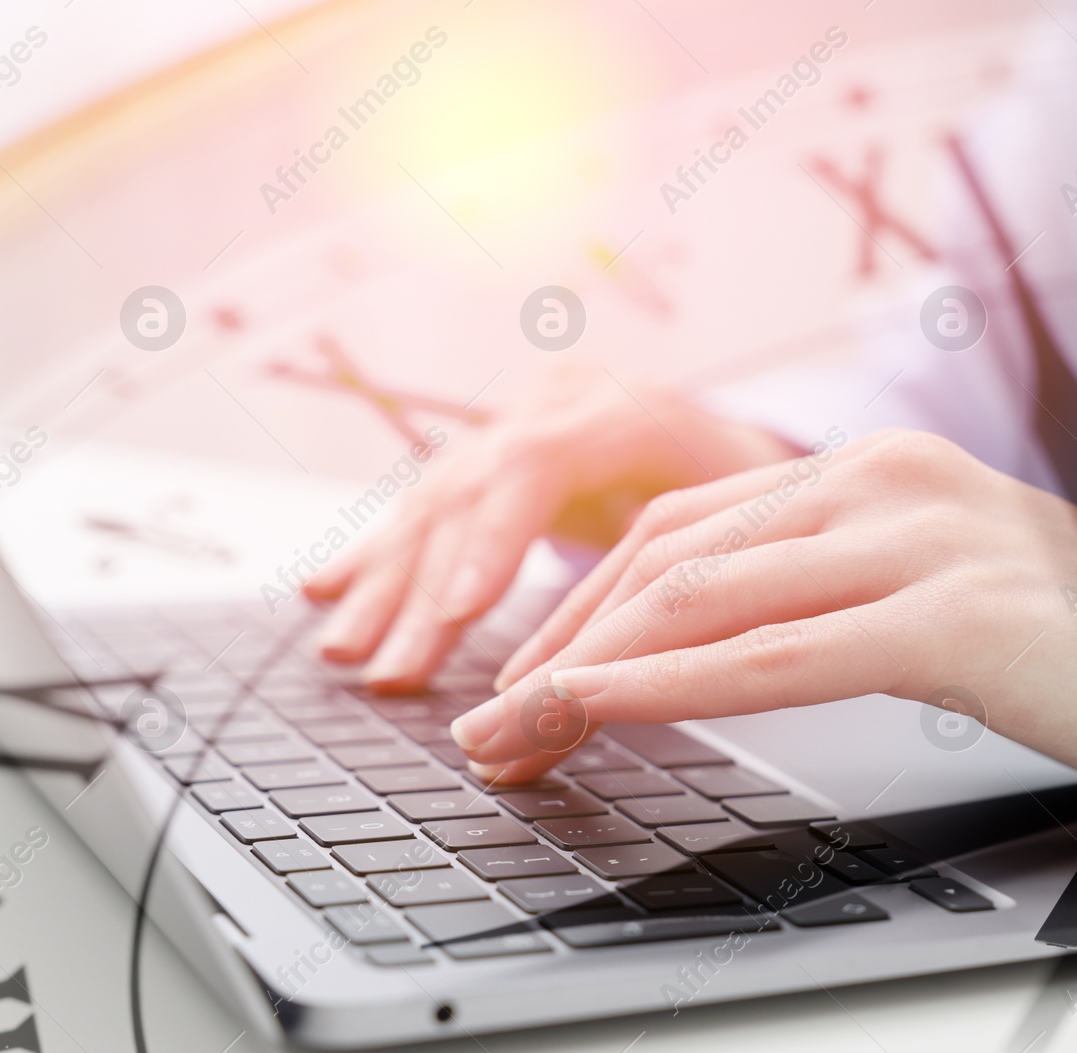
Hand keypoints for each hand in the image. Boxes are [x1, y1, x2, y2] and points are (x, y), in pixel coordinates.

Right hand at [304, 366, 797, 689]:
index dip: (491, 540)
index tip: (453, 613)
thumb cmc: (751, 490)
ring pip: (435, 502)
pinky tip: (324, 590)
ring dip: (384, 585)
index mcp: (622, 407)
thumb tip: (631, 661)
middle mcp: (555, 404)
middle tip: (386, 671)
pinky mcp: (491, 451)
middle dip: (421, 589)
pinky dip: (377, 554)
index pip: (538, 461)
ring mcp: (515, 421)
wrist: (737, 434)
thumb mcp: (742, 512)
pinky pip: (426, 503)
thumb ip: (684, 565)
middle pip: (470, 492)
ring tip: (342, 652)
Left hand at [453, 430, 1076, 814]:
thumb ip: (824, 588)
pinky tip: (598, 711)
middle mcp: (882, 479)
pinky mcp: (949, 616)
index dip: (580, 606)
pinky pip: (775, 653)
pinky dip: (668, 684)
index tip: (520, 678)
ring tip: (512, 734)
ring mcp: (916, 538)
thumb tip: (698, 639)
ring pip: (701, 595)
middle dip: (557, 644)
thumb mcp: (929, 585)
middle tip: (487, 722)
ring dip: (585, 670)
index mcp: (870, 468)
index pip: (682, 526)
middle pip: (668, 553)